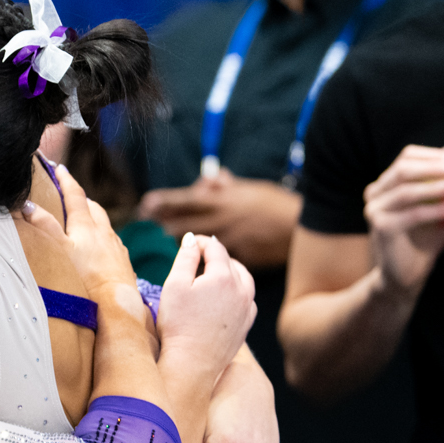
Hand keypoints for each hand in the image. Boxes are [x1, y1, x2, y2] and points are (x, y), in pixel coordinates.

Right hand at [18, 166, 137, 309]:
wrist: (116, 303)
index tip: (58, 168)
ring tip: (84, 221)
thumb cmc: (86, 277)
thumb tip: (27, 205)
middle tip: (70, 195)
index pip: (75, 195)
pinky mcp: (123, 261)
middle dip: (81, 199)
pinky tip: (99, 248)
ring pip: (104, 224)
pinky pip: (112, 242)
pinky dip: (104, 238)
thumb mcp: (60, 249)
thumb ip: (44, 226)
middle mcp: (104, 231)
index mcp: (86, 225)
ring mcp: (116, 246)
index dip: (66, 180)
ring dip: (94, 218)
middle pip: (93, 207)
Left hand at [140, 169, 302, 268]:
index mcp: (224, 201)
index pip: (187, 199)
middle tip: (147, 222)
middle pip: (183, 223)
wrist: (297, 227)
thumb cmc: (274, 204)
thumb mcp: (249, 188)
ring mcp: (228, 240)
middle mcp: (222, 220)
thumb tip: (209, 179)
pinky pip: (214, 260)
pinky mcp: (236, 257)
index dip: (165, 201)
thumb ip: (226, 186)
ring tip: (165, 239)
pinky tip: (194, 263)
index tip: (146, 203)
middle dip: (163, 222)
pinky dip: (203, 260)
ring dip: (178, 242)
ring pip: (194, 244)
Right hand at [154, 232, 257, 380]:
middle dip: (215, 255)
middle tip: (199, 255)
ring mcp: (247, 308)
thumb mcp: (174, 285)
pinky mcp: (246, 324)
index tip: (189, 242)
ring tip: (215, 271)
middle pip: (231, 262)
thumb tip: (191, 240)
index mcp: (223, 276)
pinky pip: (247, 299)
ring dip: (230, 271)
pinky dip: (237, 291)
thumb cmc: (178, 324)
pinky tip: (226, 296)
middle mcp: (241, 289)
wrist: (193, 363)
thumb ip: (185, 258)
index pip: (215, 248)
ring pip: (244, 279)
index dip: (201, 242)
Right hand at [361, 144, 443, 299]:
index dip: (431, 156)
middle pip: (403, 169)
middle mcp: (375, 195)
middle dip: (433, 166)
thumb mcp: (434, 207)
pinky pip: (413, 214)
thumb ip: (439, 184)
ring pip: (406, 190)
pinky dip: (438, 209)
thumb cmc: (422, 239)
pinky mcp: (382, 228)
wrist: (406, 275)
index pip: (406, 158)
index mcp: (385, 186)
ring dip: (435, 186)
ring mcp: (375, 211)